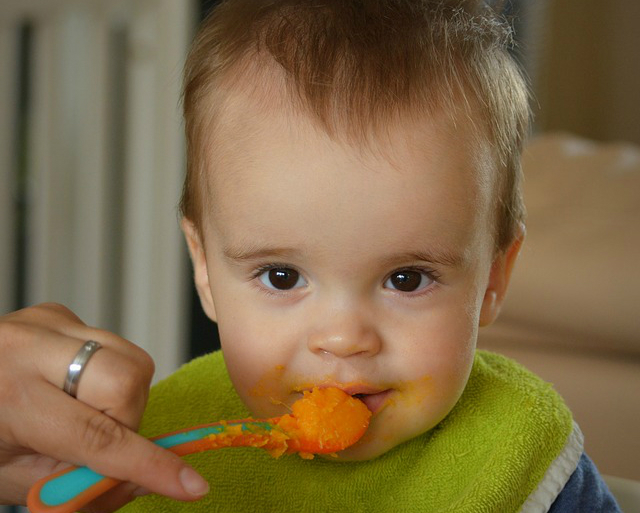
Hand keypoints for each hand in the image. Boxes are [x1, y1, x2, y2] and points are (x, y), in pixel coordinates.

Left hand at [0, 303, 208, 510]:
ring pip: (132, 359)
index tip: (191, 484)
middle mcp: (32, 346)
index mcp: (11, 396)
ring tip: (80, 412)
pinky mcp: (59, 313)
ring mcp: (48, 321)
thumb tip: (141, 481)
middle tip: (96, 441)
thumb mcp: (10, 480)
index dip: (149, 465)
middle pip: (128, 378)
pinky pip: (113, 347)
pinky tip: (70, 387)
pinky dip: (106, 378)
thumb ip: (78, 484)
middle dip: (127, 419)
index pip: (98, 437)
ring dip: (120, 399)